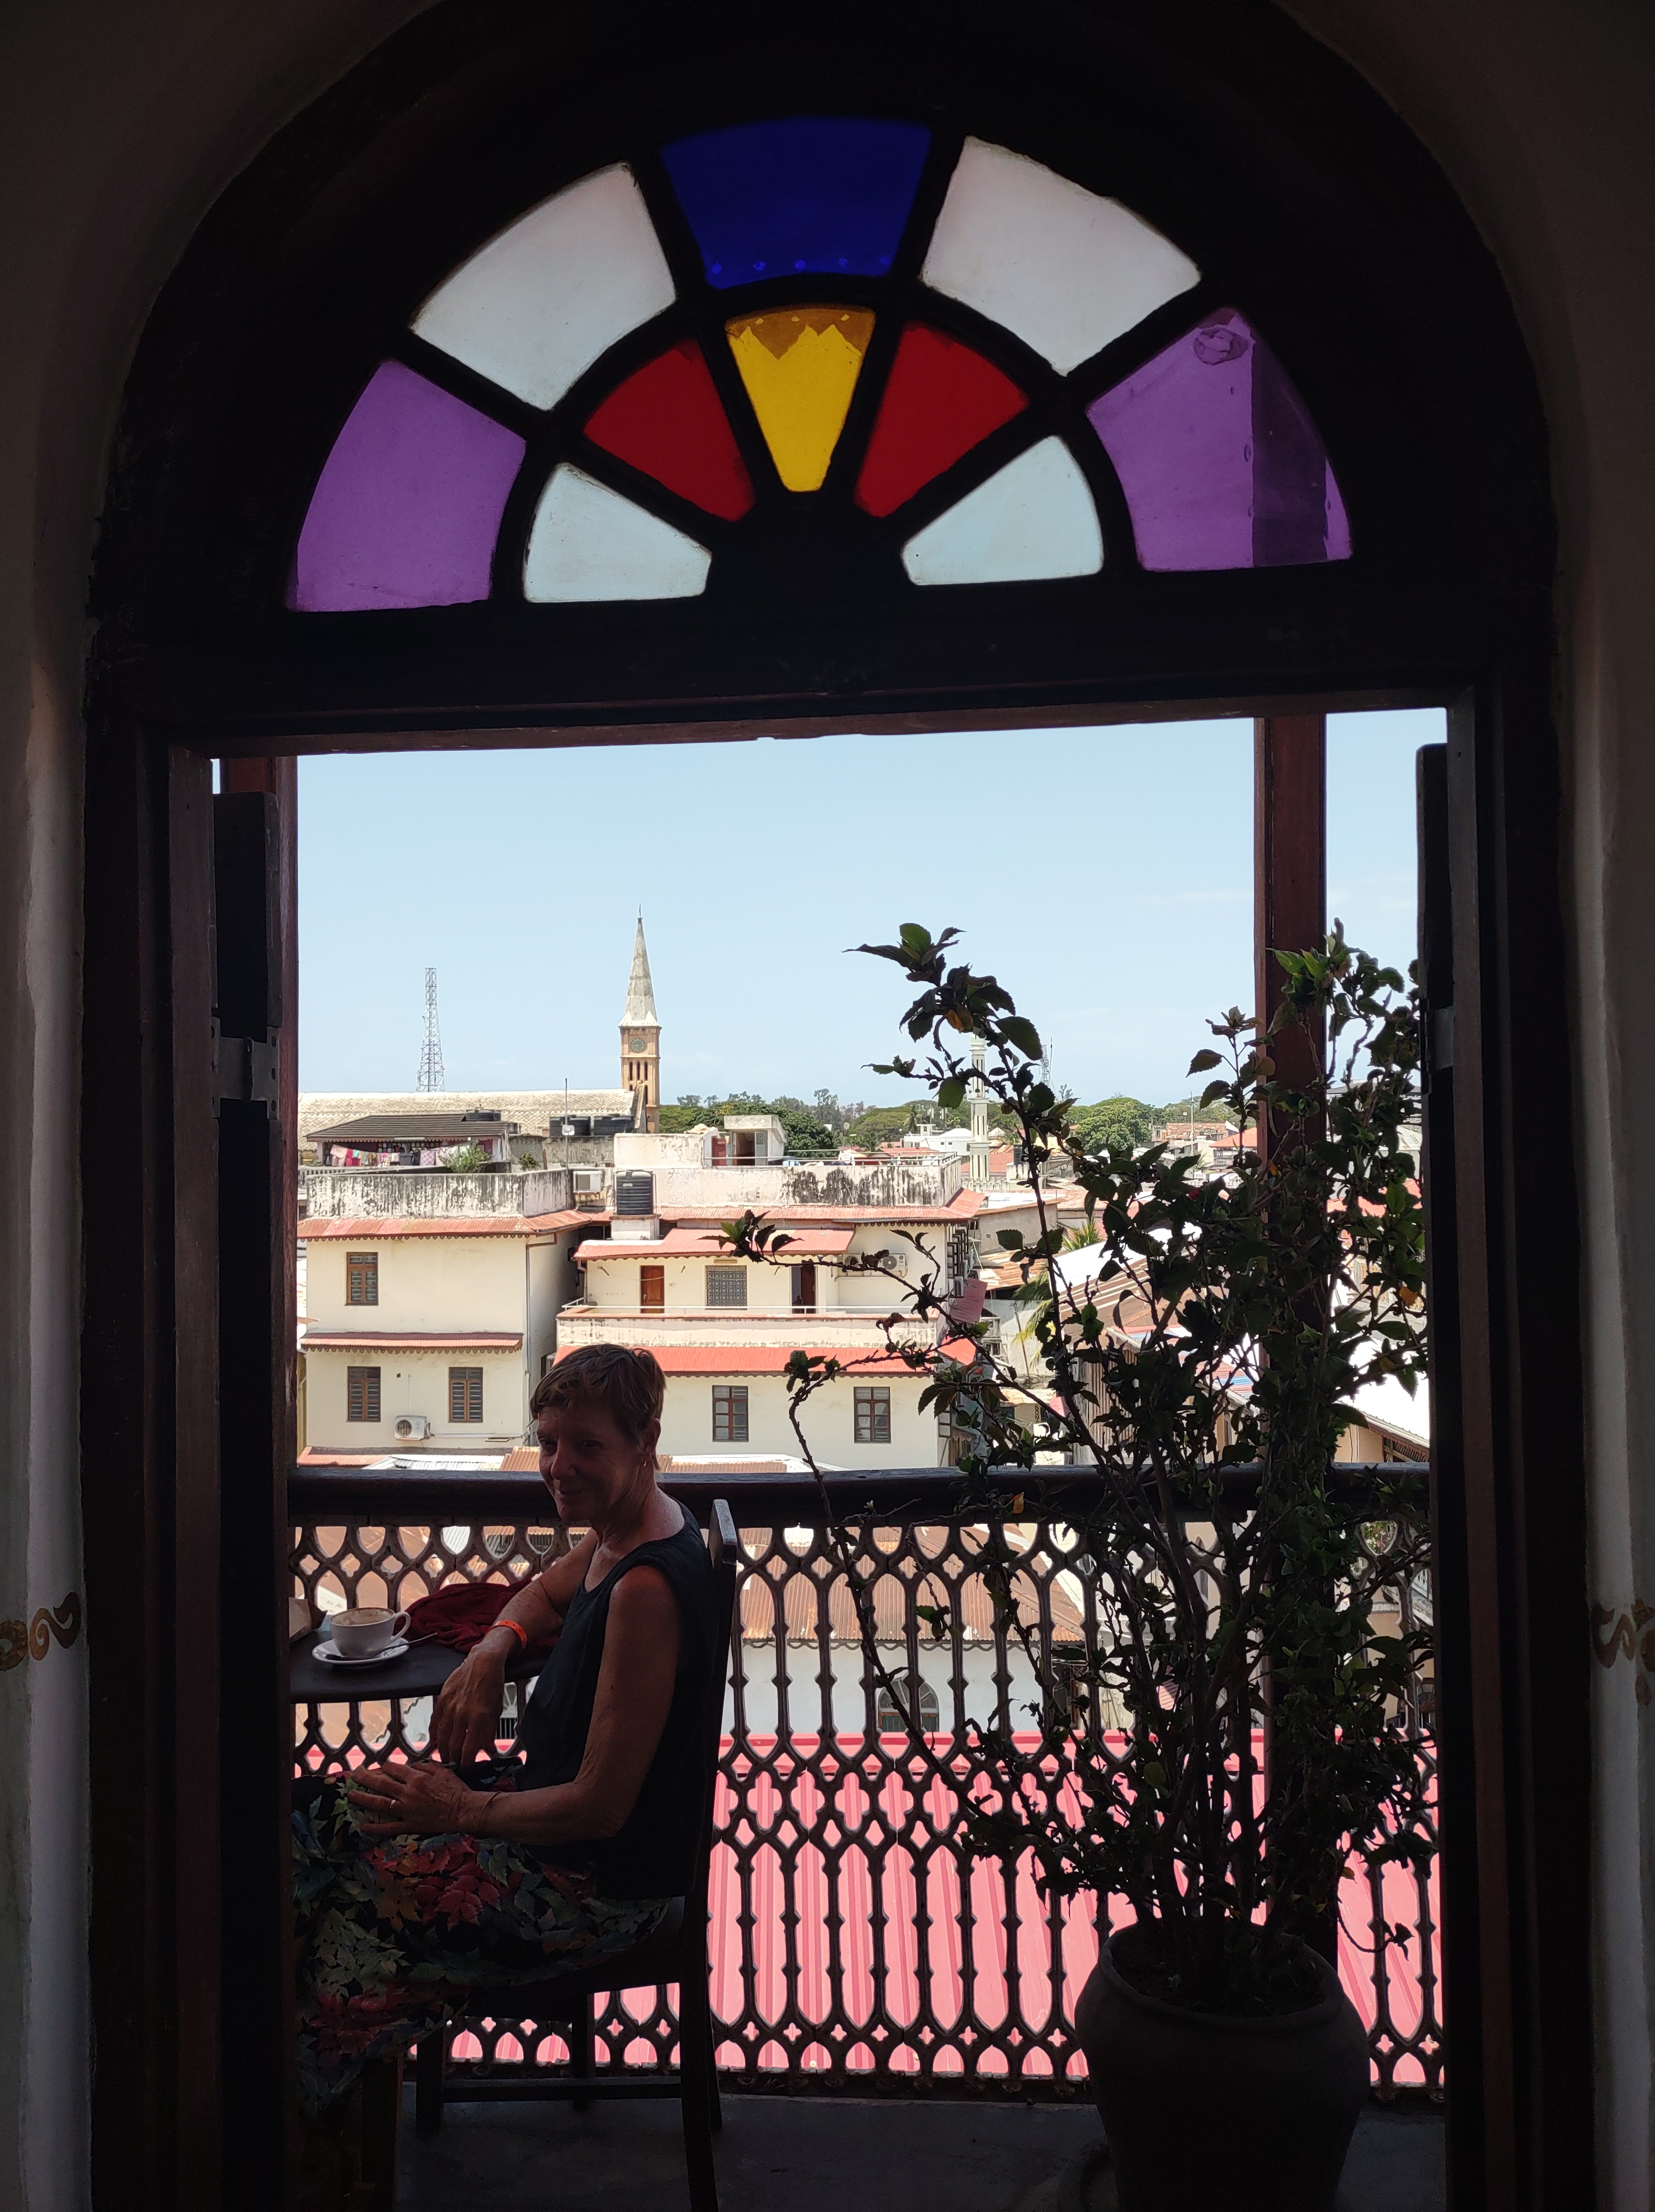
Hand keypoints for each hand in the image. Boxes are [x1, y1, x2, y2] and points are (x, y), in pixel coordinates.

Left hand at [346, 1755, 476, 1837]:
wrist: (463, 1810)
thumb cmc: (455, 1789)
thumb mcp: (443, 1770)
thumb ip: (425, 1766)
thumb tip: (412, 1766)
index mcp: (416, 1778)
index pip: (395, 1769)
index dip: (385, 1766)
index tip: (378, 1765)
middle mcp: (407, 1793)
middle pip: (382, 1784)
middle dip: (366, 1779)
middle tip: (353, 1775)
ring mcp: (407, 1810)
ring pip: (381, 1803)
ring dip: (364, 1799)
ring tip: (350, 1795)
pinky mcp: (409, 1824)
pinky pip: (389, 1827)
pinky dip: (375, 1827)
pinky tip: (363, 1826)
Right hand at [430, 1643, 509, 1767]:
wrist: (483, 1662)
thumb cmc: (492, 1685)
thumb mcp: (496, 1710)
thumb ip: (490, 1733)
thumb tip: (488, 1751)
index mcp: (478, 1717)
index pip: (469, 1749)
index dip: (467, 1763)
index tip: (467, 1769)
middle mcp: (461, 1714)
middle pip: (453, 1746)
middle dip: (454, 1760)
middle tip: (455, 1767)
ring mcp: (449, 1706)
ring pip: (441, 1736)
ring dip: (442, 1750)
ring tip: (445, 1759)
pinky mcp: (441, 1700)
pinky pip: (434, 1722)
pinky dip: (434, 1735)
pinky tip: (434, 1743)